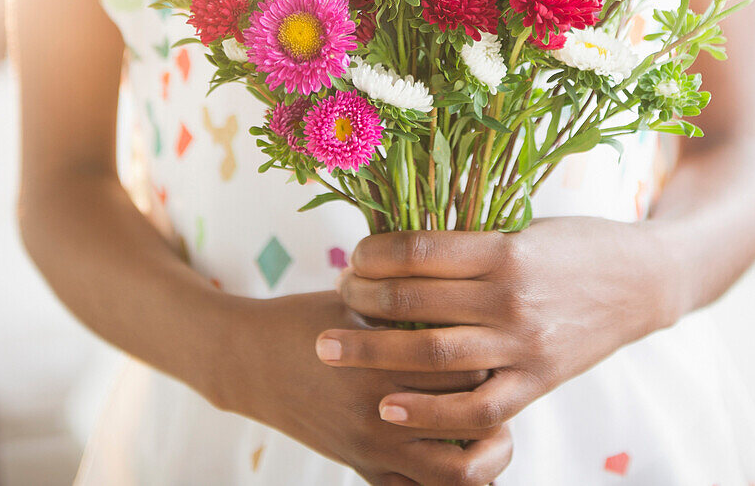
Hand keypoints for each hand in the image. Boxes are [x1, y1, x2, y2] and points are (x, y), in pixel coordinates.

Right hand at [212, 289, 512, 485]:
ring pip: (457, 474)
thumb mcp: (357, 301)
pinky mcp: (363, 471)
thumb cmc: (309, 319)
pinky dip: (449, 478)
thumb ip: (409, 304)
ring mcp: (373, 451)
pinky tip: (460, 449)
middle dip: (494, 397)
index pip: (465, 366)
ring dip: (483, 451)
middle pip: (470, 417)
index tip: (492, 335)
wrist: (252, 361)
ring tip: (492, 425)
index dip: (488, 350)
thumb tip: (466, 288)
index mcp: (382, 363)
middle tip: (502, 374)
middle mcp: (381, 414)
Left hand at [321, 218, 671, 435]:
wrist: (642, 282)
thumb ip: (470, 243)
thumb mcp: (523, 227)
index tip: (353, 256)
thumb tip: (399, 248)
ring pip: (435, 357)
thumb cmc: (574, 244)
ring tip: (330, 351)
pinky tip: (389, 407)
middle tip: (334, 296)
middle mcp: (511, 297)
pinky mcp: (538, 382)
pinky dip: (429, 413)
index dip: (374, 254)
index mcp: (505, 249)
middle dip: (361, 300)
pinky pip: (477, 409)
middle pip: (414, 302)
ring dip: (373, 355)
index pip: (419, 251)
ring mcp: (524, 345)